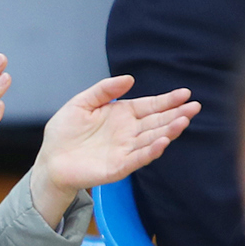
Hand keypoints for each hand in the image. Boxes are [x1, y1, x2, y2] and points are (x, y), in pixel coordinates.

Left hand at [28, 76, 197, 226]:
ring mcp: (126, 150)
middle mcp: (129, 132)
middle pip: (157, 122)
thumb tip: (129, 78)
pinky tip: (162, 142)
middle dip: (177, 115)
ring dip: (169, 131)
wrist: (50, 160)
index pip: (151, 106)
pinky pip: (138, 158)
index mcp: (122, 115)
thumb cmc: (65, 132)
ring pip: (152, 139)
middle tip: (194, 107)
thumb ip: (104, 90)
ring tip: (183, 121)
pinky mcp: (118, 167)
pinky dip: (150, 151)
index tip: (185, 94)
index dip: (168, 101)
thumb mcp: (82, 103)